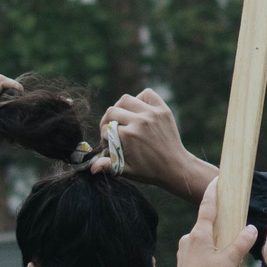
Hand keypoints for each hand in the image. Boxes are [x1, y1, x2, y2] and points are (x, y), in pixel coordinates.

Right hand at [91, 89, 217, 197]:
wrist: (175, 167)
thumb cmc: (149, 171)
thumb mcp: (127, 170)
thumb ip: (108, 165)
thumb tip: (91, 168)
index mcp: (128, 136)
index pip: (106, 128)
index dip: (104, 136)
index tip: (108, 143)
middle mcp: (139, 121)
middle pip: (112, 111)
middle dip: (107, 121)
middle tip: (112, 130)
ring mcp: (151, 113)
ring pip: (126, 100)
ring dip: (121, 108)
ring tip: (123, 118)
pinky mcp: (163, 110)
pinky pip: (147, 94)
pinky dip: (140, 98)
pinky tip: (139, 110)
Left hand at [168, 176, 258, 266]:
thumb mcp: (230, 262)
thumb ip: (242, 243)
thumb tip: (251, 229)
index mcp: (199, 234)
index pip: (208, 205)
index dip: (214, 191)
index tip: (217, 179)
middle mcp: (189, 239)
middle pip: (213, 230)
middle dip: (229, 241)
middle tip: (238, 251)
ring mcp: (185, 252)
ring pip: (211, 249)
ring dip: (225, 262)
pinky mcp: (185, 264)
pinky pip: (205, 261)